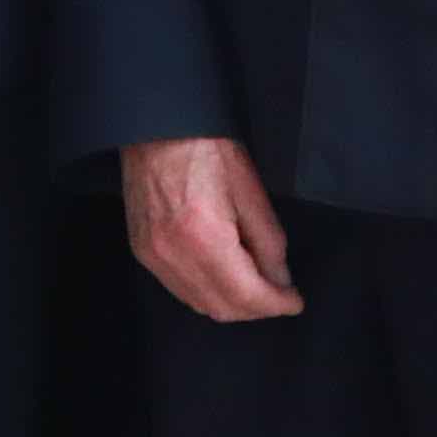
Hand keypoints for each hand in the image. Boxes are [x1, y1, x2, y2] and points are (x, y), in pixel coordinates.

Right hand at [121, 134, 302, 323]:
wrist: (156, 128)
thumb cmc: (205, 147)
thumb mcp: (250, 189)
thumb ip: (269, 242)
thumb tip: (279, 280)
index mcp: (203, 236)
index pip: (246, 294)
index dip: (276, 303)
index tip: (294, 301)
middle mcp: (172, 254)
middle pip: (222, 308)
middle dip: (257, 308)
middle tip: (279, 295)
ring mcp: (152, 256)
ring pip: (200, 304)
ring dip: (233, 304)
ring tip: (256, 287)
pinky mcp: (142, 252)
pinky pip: (180, 289)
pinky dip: (207, 292)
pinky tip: (224, 277)